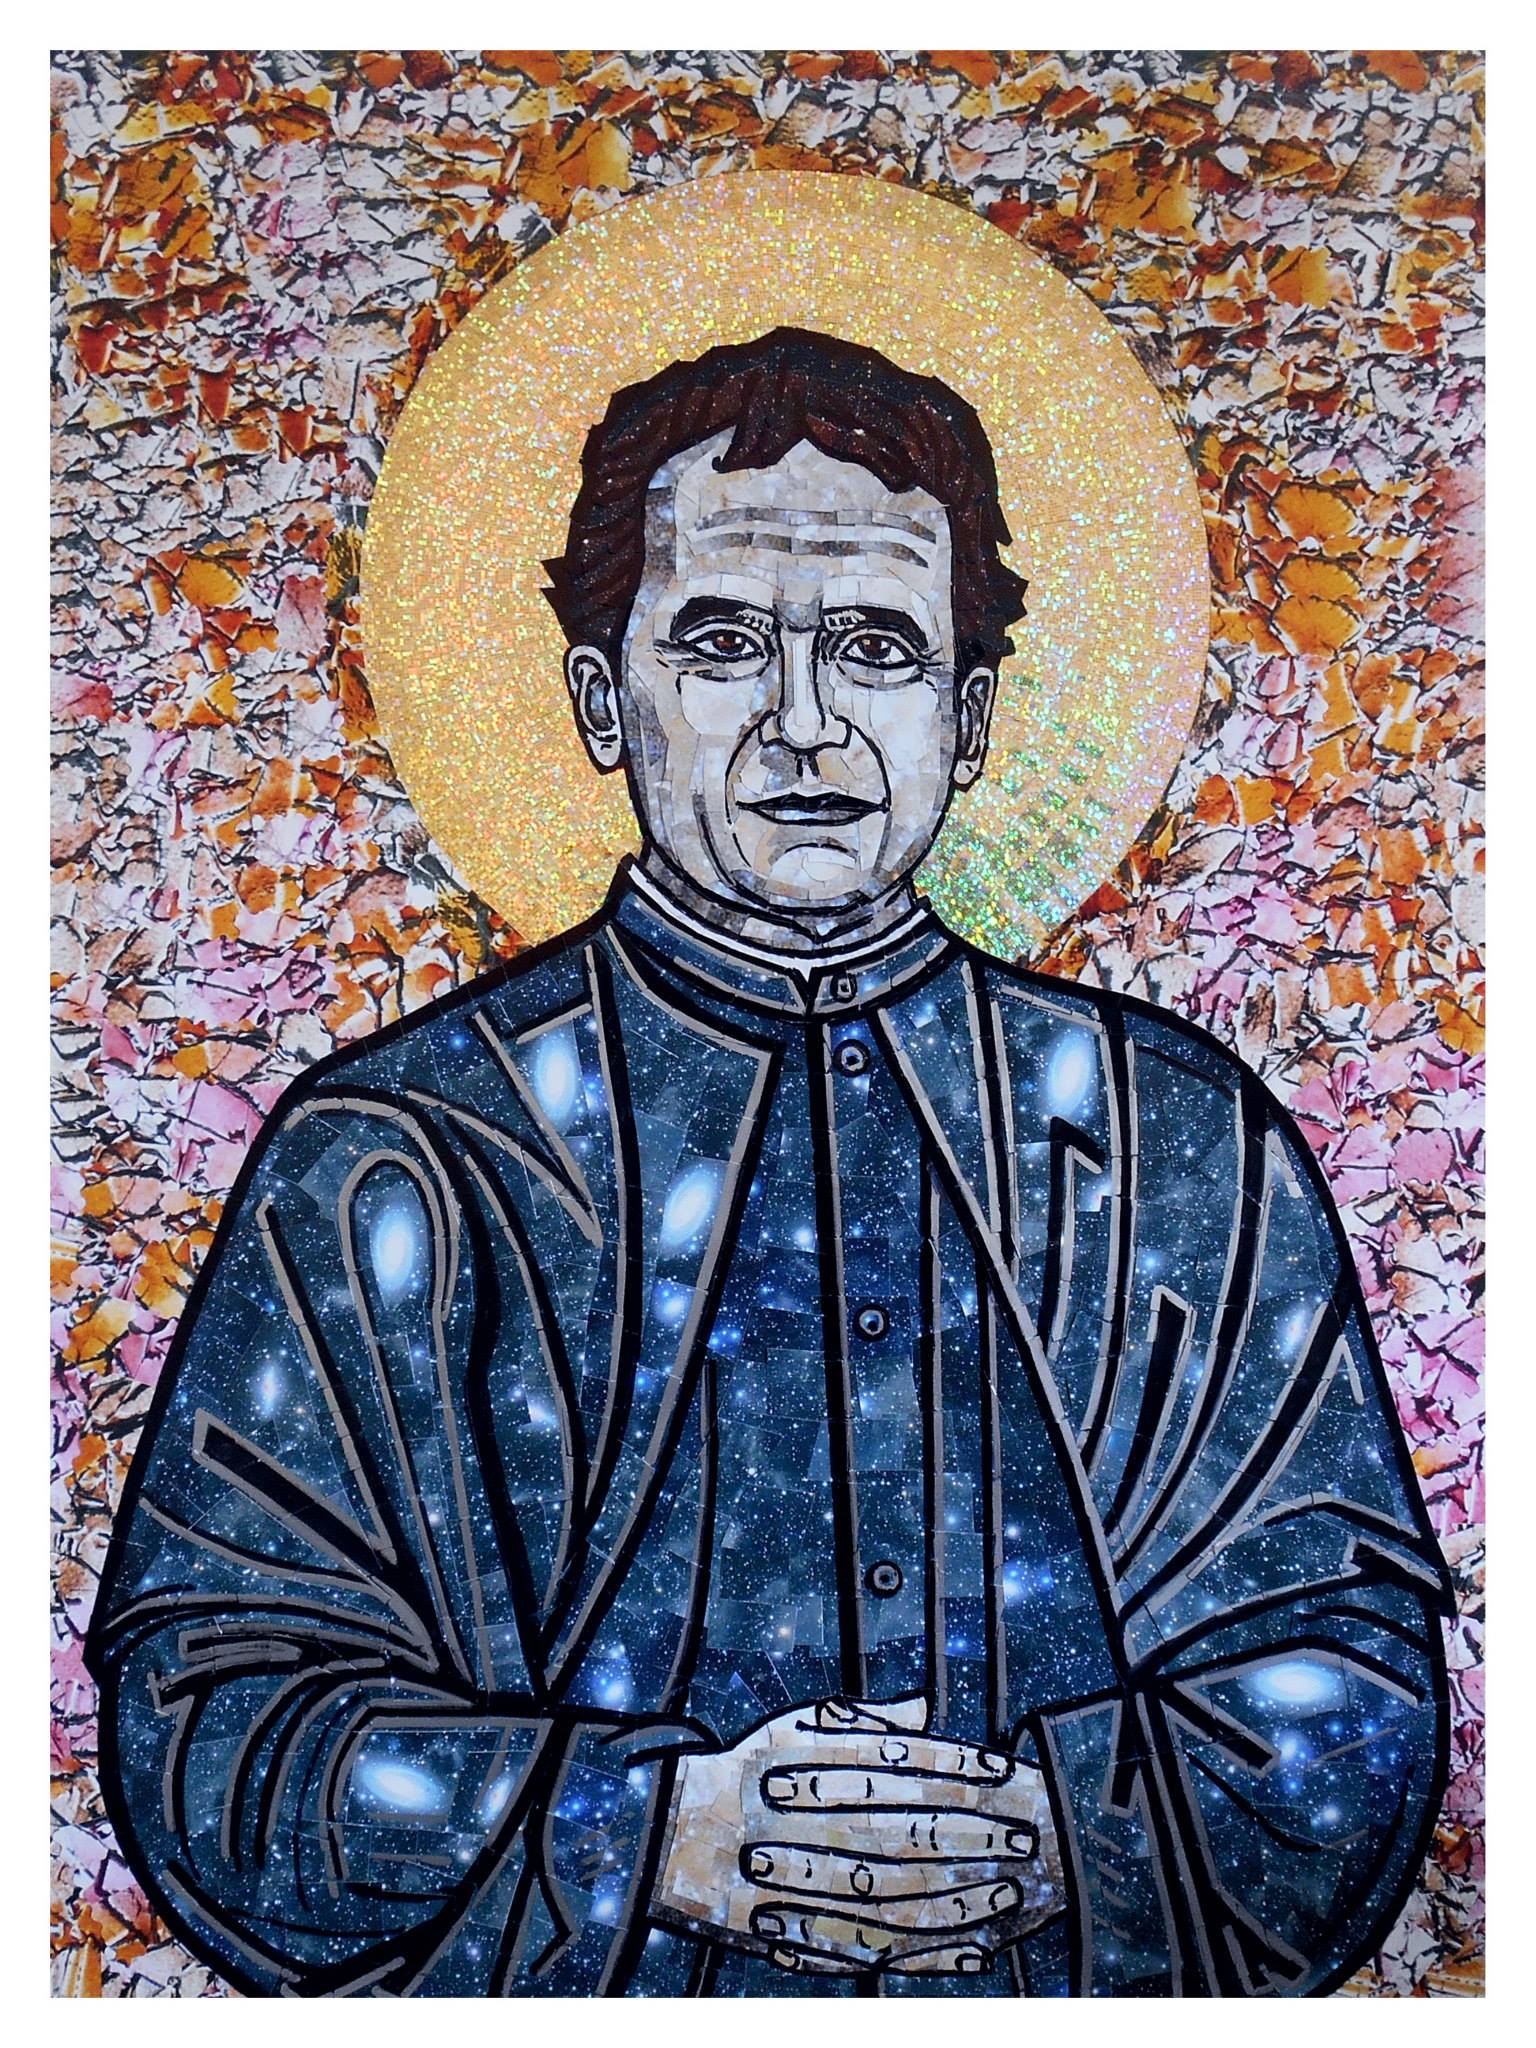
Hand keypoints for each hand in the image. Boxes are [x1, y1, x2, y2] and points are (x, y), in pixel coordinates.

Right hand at [651, 1694, 1061, 1978]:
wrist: (673, 1834)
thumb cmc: (745, 1771)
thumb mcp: (795, 1725)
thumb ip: (866, 1721)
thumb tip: (926, 1707)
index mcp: (819, 1769)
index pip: (904, 1765)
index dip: (960, 1767)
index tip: (1006, 1772)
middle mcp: (820, 1827)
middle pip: (912, 1832)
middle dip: (975, 1835)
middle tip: (1025, 1836)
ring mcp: (815, 1887)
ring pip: (902, 1898)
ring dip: (963, 1897)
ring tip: (1009, 1893)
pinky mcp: (810, 1938)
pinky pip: (882, 1951)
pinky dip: (932, 1957)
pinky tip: (974, 1952)